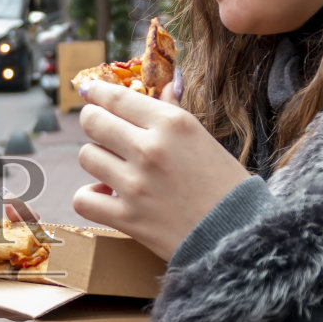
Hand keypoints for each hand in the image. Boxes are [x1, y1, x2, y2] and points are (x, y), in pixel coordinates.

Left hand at [73, 80, 249, 261]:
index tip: (90, 93)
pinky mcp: (127, 218)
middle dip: (94, 122)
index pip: (115, 97)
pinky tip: (105, 194)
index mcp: (172, 124)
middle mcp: (150, 149)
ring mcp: (135, 184)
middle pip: (93, 121)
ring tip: (114, 167)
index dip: (95, 92)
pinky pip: (83, 199)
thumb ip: (174, 111)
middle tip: (102, 129)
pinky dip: (90, 196)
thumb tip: (163, 86)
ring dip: (97, 160)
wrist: (239, 235)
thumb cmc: (226, 185)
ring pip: (87, 156)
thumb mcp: (203, 138)